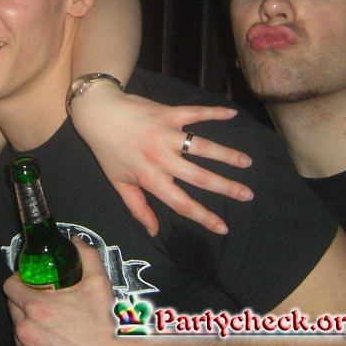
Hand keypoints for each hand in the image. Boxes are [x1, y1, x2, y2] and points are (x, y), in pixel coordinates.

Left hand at [5, 239, 119, 345]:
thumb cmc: (105, 326)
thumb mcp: (98, 283)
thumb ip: (86, 255)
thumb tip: (77, 241)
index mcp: (38, 307)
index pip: (10, 286)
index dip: (19, 278)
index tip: (30, 279)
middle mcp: (28, 329)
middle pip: (12, 305)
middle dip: (24, 298)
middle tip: (43, 296)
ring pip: (17, 327)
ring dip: (27, 320)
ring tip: (48, 317)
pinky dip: (32, 340)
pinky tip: (49, 335)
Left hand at [70, 82, 252, 235]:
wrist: (97, 113)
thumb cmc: (107, 150)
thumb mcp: (118, 182)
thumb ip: (138, 208)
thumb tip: (153, 232)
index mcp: (150, 177)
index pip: (182, 203)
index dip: (203, 217)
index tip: (223, 228)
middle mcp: (161, 157)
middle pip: (200, 176)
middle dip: (226, 187)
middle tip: (247, 194)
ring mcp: (166, 134)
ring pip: (203, 146)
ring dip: (227, 155)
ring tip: (246, 162)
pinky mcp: (168, 113)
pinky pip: (195, 113)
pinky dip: (214, 113)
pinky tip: (232, 115)